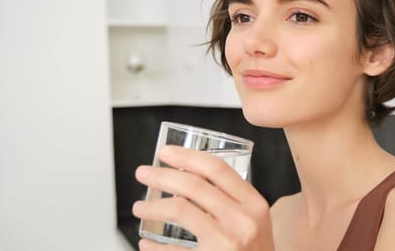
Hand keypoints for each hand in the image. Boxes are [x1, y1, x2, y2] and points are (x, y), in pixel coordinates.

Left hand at [133, 145, 274, 250]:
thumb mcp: (255, 222)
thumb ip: (233, 201)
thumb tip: (187, 177)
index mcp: (254, 204)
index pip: (218, 169)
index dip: (187, 156)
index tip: (166, 153)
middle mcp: (242, 221)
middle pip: (194, 186)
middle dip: (161, 176)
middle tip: (143, 174)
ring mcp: (226, 243)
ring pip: (179, 210)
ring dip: (152, 206)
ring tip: (140, 208)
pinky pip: (173, 250)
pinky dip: (154, 247)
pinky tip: (147, 244)